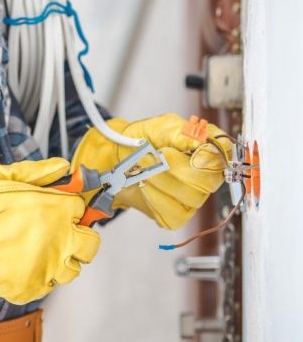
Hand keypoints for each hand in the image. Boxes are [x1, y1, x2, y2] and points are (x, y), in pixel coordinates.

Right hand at [0, 158, 99, 313]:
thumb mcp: (3, 176)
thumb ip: (37, 172)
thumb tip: (62, 167)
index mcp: (57, 209)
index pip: (82, 209)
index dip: (71, 209)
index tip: (63, 211)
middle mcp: (59, 239)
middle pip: (90, 244)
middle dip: (79, 238)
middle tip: (61, 234)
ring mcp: (47, 267)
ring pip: (73, 269)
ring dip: (62, 260)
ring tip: (40, 252)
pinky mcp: (32, 288)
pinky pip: (48, 286)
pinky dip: (40, 278)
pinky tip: (23, 266)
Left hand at [72, 113, 231, 228]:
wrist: (118, 157)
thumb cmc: (143, 139)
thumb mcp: (163, 126)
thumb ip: (184, 132)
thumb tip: (203, 141)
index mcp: (207, 151)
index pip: (222, 157)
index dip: (208, 157)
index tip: (189, 153)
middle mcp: (205, 177)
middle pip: (207, 182)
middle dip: (176, 168)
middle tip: (156, 155)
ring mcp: (192, 198)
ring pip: (189, 198)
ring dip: (161, 181)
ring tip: (144, 169)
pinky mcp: (176, 215)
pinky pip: (173, 214)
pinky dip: (154, 198)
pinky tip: (144, 186)